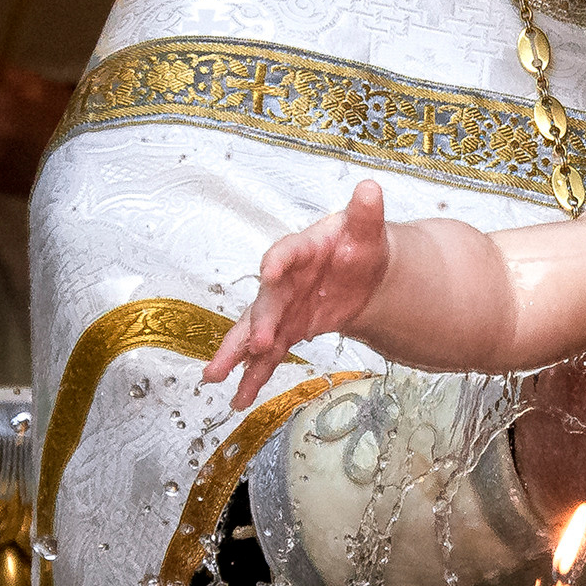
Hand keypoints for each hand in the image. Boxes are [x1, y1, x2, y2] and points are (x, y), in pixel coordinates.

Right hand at [202, 179, 391, 409]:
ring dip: (238, 354)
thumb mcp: (367, 229)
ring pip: (254, 331)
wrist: (362, 270)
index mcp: (302, 249)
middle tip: (258, 342)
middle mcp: (284, 280)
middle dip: (261, 322)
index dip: (278, 260)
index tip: (270, 269)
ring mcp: (281, 308)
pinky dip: (254, 376)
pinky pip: (267, 356)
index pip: (287, 252)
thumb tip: (370, 188)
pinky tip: (239, 397)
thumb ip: (366, 213)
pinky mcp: (286, 331)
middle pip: (267, 300)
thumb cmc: (359, 243)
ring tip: (216, 376)